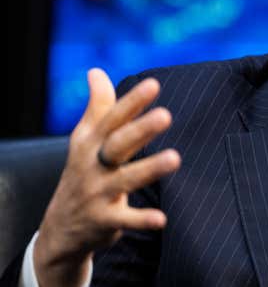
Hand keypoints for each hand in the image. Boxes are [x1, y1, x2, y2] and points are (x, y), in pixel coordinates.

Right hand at [33, 69, 180, 286]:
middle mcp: (93, 165)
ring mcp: (97, 193)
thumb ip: (98, 106)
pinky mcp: (104, 220)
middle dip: (140, 129)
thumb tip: (96, 71)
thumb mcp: (85, 138)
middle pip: (118, 143)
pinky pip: (125, 219)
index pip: (113, 117)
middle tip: (166, 115)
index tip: (153, 84)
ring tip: (175, 158)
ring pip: (125, 179)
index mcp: (91, 141)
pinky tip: (162, 219)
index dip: (132, 101)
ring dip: (150, 169)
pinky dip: (142, 220)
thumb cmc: (83, 171)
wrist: (61, 227)